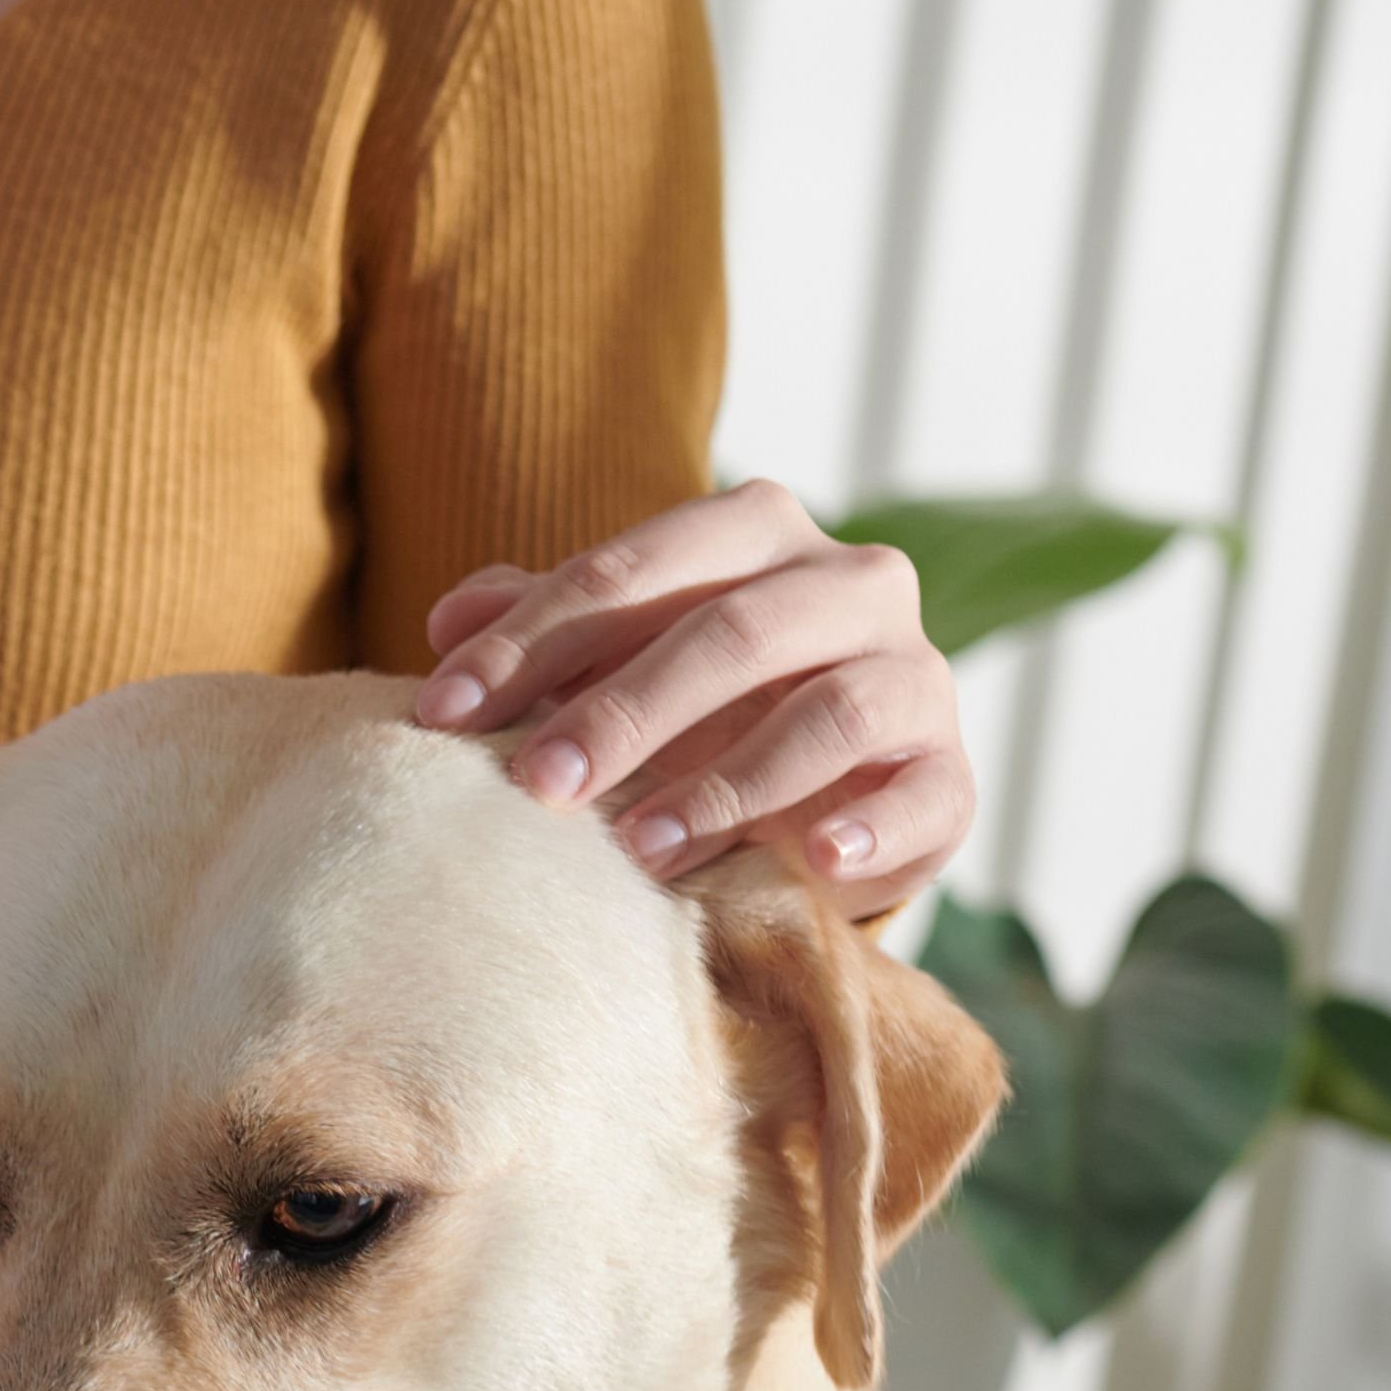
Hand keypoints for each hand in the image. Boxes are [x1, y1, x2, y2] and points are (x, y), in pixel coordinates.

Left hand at [410, 481, 971, 916]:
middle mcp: (852, 584)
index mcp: (759, 532)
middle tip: (538, 785)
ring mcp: (915, 676)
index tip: (442, 712)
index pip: (636, 570)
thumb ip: (546, 627)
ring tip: (642, 848)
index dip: (531, 639)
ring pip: (829, 713)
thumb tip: (449, 620)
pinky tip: (809, 858)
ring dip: (728, 784)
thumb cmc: (697, 709)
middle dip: (624, 710)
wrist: (824, 790)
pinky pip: (921, 796)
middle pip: (733, 631)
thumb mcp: (617, 656)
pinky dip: (867, 829)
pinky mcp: (949, 776)